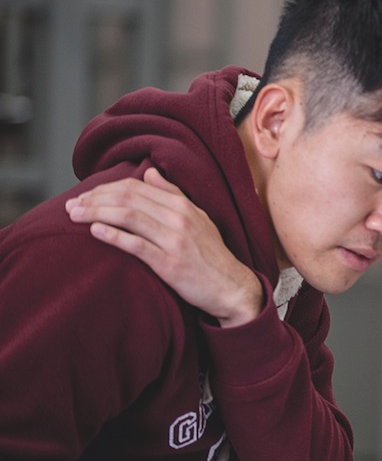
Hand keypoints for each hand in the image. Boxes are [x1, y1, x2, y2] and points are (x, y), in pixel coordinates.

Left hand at [66, 167, 263, 326]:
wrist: (231, 286)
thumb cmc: (210, 254)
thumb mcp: (197, 218)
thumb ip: (173, 195)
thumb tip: (150, 174)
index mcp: (183, 205)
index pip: (136, 187)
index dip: (106, 188)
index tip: (85, 196)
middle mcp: (179, 217)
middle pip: (128, 198)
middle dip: (95, 199)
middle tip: (71, 205)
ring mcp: (175, 240)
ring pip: (129, 216)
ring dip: (96, 213)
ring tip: (75, 216)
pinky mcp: (170, 263)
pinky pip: (137, 245)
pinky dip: (114, 235)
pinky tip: (95, 231)